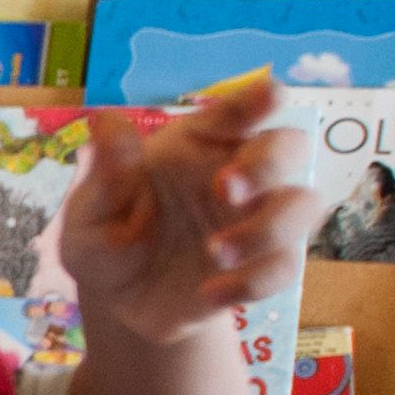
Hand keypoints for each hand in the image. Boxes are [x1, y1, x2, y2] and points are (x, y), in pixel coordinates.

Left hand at [55, 80, 324, 344]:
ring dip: (267, 228)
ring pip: (302, 205)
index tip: (271, 92)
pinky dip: (254, 281)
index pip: (233, 112)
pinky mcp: (264, 264)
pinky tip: (210, 293)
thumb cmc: (105, 238)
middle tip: (226, 189)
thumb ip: (108, 172)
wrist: (117, 301)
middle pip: (288, 147)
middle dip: (269, 162)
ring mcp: (257, 218)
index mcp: (195, 144)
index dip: (256, 100)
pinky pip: (286, 266)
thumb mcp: (92, 209)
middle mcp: (237, 173)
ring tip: (215, 253)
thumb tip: (105, 122)